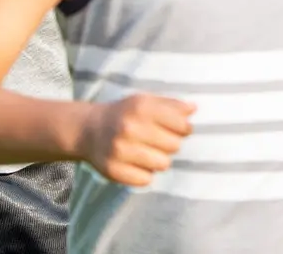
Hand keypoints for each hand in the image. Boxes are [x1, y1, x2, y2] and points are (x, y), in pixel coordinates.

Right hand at [78, 94, 195, 186]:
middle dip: (170, 144)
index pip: (182, 125)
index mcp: (141, 107)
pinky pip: (146, 180)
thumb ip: (172, 105)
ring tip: (147, 152)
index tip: (177, 129)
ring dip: (159, 160)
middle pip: (174, 146)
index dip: (184, 128)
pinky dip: (145, 174)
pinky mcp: (113, 170)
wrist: (89, 130)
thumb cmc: (125, 114)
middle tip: (157, 141)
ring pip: (163, 164)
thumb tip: (194, 109)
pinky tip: (136, 163)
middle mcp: (129, 128)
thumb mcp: (146, 101)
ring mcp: (119, 150)